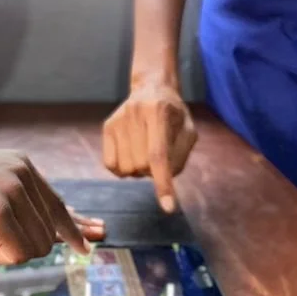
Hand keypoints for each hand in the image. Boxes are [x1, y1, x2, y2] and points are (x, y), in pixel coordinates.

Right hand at [0, 147, 98, 265]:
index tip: (87, 245)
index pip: (57, 202)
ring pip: (35, 247)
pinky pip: (17, 254)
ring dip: (5, 251)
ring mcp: (12, 191)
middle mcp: (23, 172)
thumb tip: (45, 240)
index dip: (74, 228)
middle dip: (19, 245)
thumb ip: (13, 207)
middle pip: (48, 233)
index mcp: (21, 163)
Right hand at [102, 83, 196, 211]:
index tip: (168, 207)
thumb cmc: (174, 113)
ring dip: (138, 170)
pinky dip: (123, 169)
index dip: (163, 183)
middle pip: (141, 165)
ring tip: (145, 151)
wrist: (151, 88)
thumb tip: (165, 177)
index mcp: (159, 111)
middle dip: (152, 171)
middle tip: (159, 156)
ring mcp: (118, 120)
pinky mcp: (107, 126)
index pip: (158, 155)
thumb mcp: (189, 129)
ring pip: (126, 169)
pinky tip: (131, 154)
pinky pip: (111, 165)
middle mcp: (135, 113)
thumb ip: (181, 154)